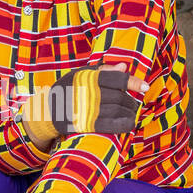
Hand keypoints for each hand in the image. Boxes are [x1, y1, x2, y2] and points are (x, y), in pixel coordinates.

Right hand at [21, 62, 148, 142]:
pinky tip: (130, 123)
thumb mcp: (80, 74)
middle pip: (120, 97)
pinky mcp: (88, 125)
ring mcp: (88, 110)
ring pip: (119, 111)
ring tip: (132, 112)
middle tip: (134, 102)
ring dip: (130, 112)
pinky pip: (112, 125)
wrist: (47, 110)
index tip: (144, 87)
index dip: (133, 82)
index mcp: (88, 78)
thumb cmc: (67, 89)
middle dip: (131, 100)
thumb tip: (124, 67)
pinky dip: (125, 124)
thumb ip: (103, 71)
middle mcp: (89, 93)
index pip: (117, 79)